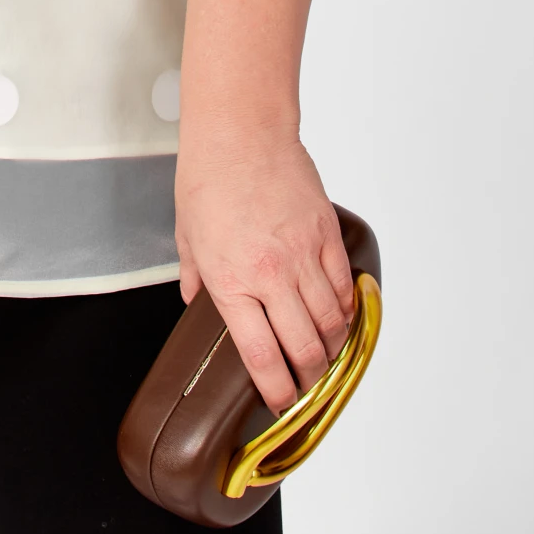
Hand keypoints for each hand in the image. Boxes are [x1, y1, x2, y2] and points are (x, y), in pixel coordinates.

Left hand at [174, 125, 355, 417]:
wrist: (240, 131)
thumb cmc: (208, 176)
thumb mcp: (187, 234)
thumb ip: (194, 276)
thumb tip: (194, 302)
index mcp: (232, 281)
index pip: (262, 357)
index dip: (276, 391)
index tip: (280, 402)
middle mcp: (271, 275)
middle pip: (305, 349)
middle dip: (309, 378)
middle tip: (306, 384)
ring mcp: (303, 255)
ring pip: (332, 323)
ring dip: (331, 348)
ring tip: (324, 356)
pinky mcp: (326, 235)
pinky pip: (344, 286)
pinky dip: (346, 309)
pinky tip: (339, 316)